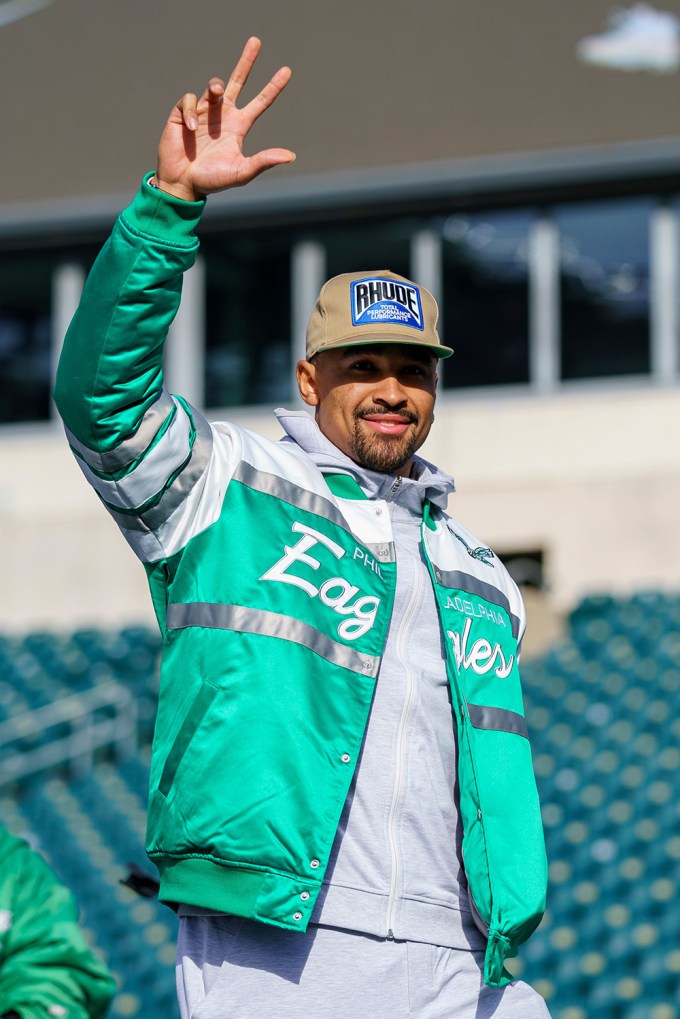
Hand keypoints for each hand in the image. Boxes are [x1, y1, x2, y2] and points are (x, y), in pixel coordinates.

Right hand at [155, 37, 294, 201]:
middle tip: (256, 41)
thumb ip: (263, 162)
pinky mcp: (183, 113)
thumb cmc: (213, 181)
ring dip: (215, 87)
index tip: (287, 71)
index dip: (273, 87)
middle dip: (247, 61)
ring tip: (216, 92)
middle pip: (237, 81)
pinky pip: (190, 100)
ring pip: (213, 87)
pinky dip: (192, 110)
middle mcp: (223, 115)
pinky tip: (191, 129)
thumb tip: (291, 156)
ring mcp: (203, 112)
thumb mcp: (241, 172)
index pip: (260, 102)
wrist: (182, 184)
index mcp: (239, 126)